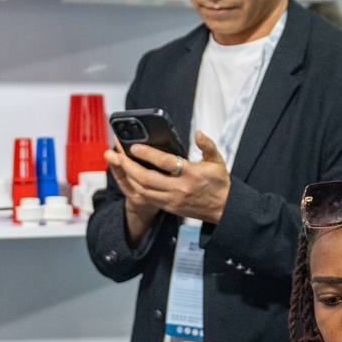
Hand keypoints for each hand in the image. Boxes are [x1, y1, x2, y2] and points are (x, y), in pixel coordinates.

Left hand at [104, 130, 232, 225]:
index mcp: (192, 174)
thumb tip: (198, 133)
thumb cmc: (218, 183)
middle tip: (119, 155)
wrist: (223, 209)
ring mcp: (172, 200)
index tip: (134, 146)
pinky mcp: (169, 207)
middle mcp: (180, 188)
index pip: (165, 163)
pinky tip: (130, 177)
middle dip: (130, 166)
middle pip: (147, 179)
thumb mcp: (217, 161)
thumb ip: (208, 145)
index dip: (148, 154)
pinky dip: (136, 187)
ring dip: (129, 177)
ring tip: (120, 163)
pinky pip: (147, 197)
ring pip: (143, 190)